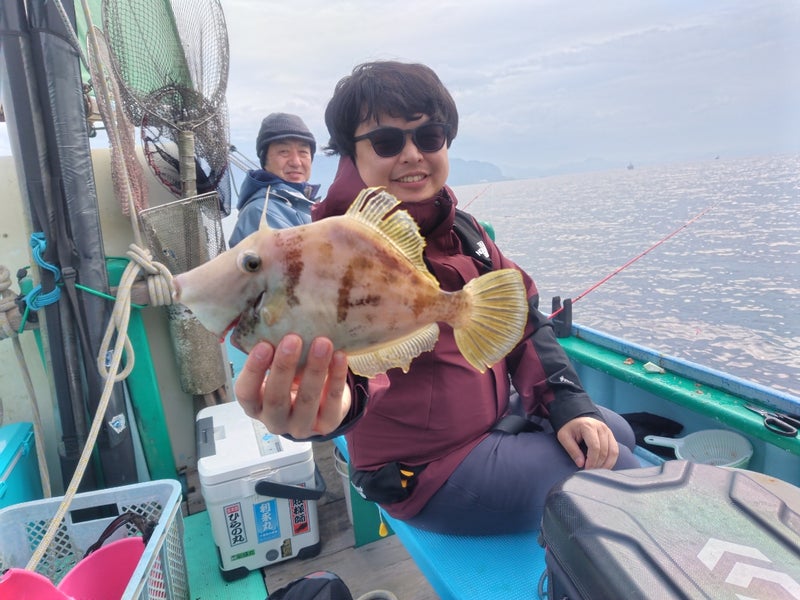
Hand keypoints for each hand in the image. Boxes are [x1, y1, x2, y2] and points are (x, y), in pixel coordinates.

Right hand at [234, 334, 350, 437]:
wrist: (320, 402)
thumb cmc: (291, 378)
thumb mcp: (276, 367)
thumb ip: (271, 350)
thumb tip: (270, 317)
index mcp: (255, 406)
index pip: (246, 393)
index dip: (253, 371)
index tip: (263, 344)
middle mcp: (274, 420)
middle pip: (275, 399)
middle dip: (284, 368)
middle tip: (292, 339)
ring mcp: (301, 426)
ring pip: (306, 401)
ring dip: (314, 370)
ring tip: (322, 343)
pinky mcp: (327, 425)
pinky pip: (333, 402)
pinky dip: (336, 378)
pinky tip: (339, 356)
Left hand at [556, 416, 619, 469]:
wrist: (577, 418)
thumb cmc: (570, 428)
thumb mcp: (564, 437)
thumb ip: (572, 450)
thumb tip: (581, 464)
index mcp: (588, 426)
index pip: (595, 447)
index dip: (592, 460)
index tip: (586, 468)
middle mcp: (601, 428)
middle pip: (604, 451)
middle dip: (598, 464)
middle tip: (590, 471)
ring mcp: (608, 431)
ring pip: (613, 451)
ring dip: (606, 464)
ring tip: (597, 470)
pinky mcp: (611, 436)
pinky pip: (615, 450)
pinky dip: (611, 460)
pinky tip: (604, 466)